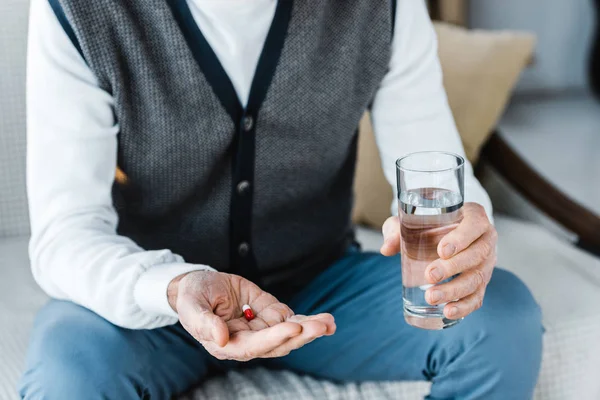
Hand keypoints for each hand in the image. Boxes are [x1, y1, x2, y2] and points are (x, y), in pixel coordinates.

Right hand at [168, 270, 335, 360]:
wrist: (199, 285)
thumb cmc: (192, 296)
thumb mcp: (191, 305)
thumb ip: (203, 322)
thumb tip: (221, 338)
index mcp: (227, 343)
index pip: (254, 345)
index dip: (274, 337)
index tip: (293, 326)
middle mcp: (248, 341)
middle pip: (278, 344)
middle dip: (301, 334)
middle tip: (321, 325)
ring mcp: (261, 329)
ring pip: (290, 334)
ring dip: (310, 329)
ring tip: (328, 322)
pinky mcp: (270, 316)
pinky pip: (293, 320)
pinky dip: (310, 321)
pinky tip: (328, 322)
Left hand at [381, 202, 496, 319]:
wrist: (444, 234)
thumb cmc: (428, 224)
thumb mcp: (411, 220)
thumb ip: (397, 230)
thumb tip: (386, 249)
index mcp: (474, 216)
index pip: (475, 225)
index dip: (461, 238)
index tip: (442, 250)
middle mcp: (486, 238)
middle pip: (477, 255)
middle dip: (453, 268)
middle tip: (429, 275)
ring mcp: (487, 262)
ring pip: (477, 278)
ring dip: (455, 290)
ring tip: (432, 297)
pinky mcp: (481, 281)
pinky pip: (478, 296)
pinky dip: (464, 306)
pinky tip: (448, 311)